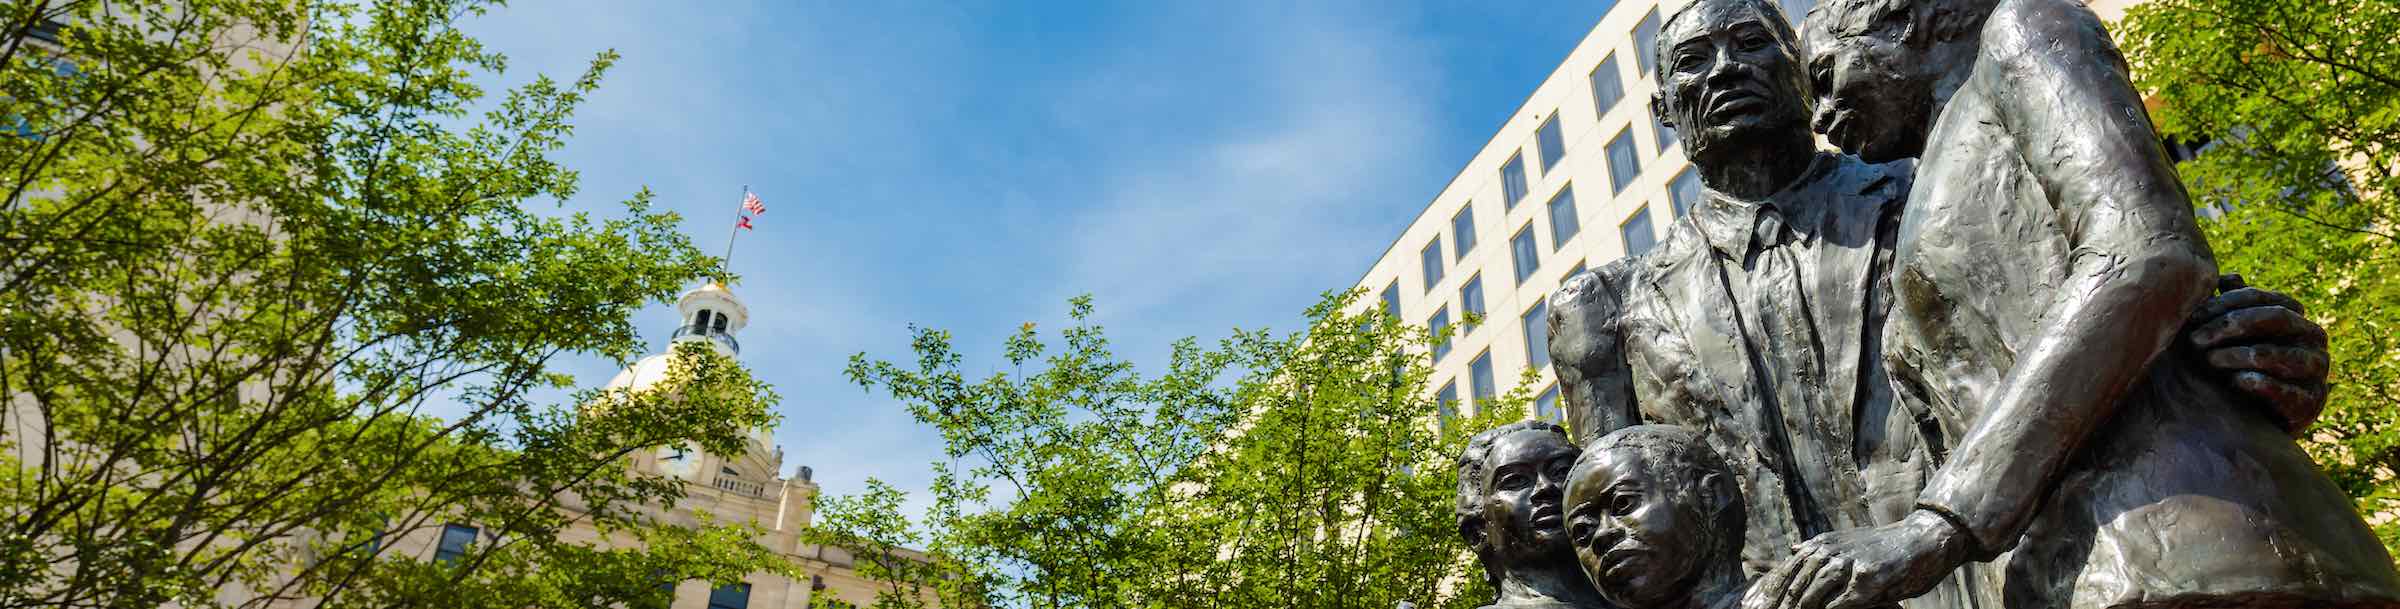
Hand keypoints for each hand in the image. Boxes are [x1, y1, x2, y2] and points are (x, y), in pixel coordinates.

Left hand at [1739, 510, 1969, 608]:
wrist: (1923, 538)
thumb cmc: (1885, 545)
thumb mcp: (1847, 540)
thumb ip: (1820, 548)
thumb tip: (1792, 549)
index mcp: (1821, 544)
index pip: (1786, 572)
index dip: (1771, 593)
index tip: (1757, 608)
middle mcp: (1830, 552)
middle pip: (1794, 585)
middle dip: (1780, 605)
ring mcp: (1848, 565)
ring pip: (1811, 595)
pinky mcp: (1866, 580)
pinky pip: (1840, 604)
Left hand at [2185, 274, 2328, 433]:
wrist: (2256, 421)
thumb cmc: (2239, 367)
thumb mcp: (2233, 337)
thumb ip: (2232, 308)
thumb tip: (2228, 277)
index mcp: (2295, 317)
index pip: (2264, 298)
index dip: (2227, 303)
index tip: (2192, 316)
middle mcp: (2312, 339)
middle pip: (2277, 318)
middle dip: (2232, 325)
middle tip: (2195, 339)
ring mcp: (2316, 371)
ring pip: (2280, 355)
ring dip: (2239, 355)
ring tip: (2210, 360)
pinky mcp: (2311, 403)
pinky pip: (2287, 390)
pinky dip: (2258, 384)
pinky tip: (2235, 381)